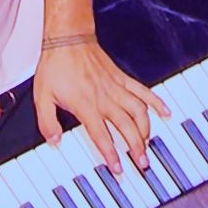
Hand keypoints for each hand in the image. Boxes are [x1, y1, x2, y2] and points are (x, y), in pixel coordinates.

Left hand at [34, 35, 170, 171]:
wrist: (67, 39)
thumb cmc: (56, 65)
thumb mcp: (42, 96)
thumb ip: (47, 122)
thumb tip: (54, 141)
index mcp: (86, 105)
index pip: (102, 136)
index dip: (111, 155)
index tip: (118, 169)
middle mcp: (104, 98)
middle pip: (127, 127)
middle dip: (137, 147)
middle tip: (142, 163)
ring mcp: (116, 87)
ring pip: (139, 112)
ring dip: (147, 130)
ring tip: (149, 144)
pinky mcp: (122, 78)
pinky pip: (143, 91)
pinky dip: (156, 102)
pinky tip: (166, 112)